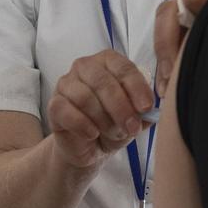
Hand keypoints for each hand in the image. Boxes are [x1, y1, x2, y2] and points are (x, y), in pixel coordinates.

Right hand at [48, 49, 154, 170]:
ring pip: (85, 97)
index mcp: (108, 61)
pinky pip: (66, 111)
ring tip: (113, 133)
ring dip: (103, 120)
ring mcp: (66, 83)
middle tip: (131, 127)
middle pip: (103, 82)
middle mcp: (85, 66)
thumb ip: (144, 110)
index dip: (137, 88)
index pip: (124, 68)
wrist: (90, 146)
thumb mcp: (135, 117)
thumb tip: (153, 109)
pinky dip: (83, 125)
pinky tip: (92, 134)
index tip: (146, 108)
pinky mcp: (54, 104)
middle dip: (121, 108)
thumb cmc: (114, 123)